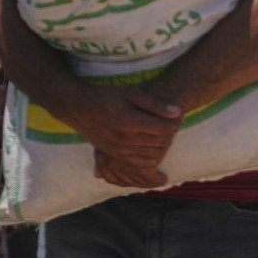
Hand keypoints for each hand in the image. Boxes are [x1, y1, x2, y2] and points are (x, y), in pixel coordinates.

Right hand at [58, 85, 182, 187]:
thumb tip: (178, 112)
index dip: (176, 122)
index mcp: (129, 121)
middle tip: (174, 122)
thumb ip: (155, 104)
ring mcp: (117, 150)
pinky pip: (141, 164)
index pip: (164, 129)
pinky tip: (153, 145)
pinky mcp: (114, 156)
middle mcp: (123, 139)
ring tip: (164, 131)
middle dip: (171, 132)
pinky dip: (152, 157)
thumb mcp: (132, 94)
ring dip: (164, 145)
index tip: (179, 114)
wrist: (78, 107)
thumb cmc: (107, 96)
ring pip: (154, 154)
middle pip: (161, 142)